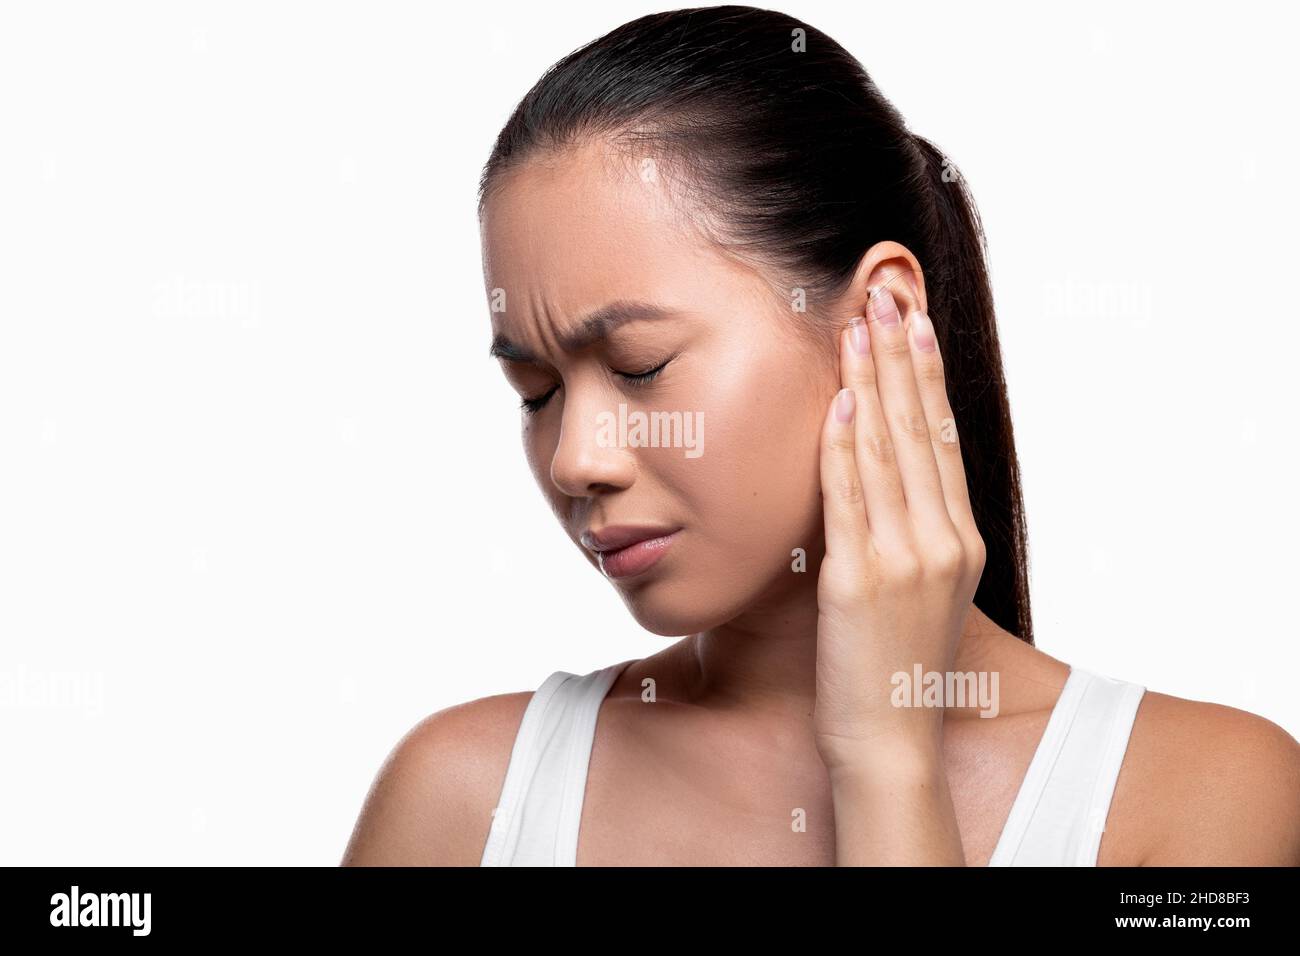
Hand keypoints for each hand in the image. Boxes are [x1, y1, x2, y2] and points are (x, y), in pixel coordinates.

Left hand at [813, 279, 986, 772]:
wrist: (890, 738)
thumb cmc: (895, 666)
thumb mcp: (918, 591)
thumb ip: (907, 532)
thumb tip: (874, 472)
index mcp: (962, 542)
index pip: (944, 441)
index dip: (928, 377)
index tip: (916, 322)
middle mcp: (943, 542)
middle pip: (922, 432)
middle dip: (902, 359)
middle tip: (887, 297)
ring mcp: (906, 560)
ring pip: (888, 453)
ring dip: (871, 384)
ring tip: (861, 327)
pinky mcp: (860, 581)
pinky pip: (851, 499)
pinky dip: (843, 447)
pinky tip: (838, 403)